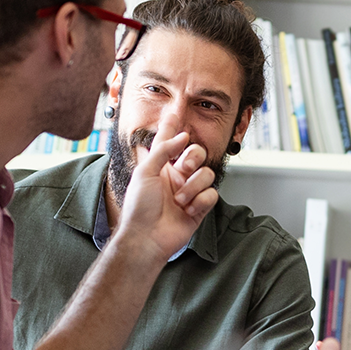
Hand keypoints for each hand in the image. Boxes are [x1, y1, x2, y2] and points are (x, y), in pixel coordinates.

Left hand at [115, 113, 218, 262]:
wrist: (146, 237)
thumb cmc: (139, 207)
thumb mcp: (145, 172)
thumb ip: (162, 150)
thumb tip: (182, 136)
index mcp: (161, 166)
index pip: (169, 141)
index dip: (173, 127)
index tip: (176, 112)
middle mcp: (177, 176)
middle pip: (197, 153)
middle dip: (193, 158)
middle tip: (183, 168)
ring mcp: (189, 191)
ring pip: (207, 175)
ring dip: (193, 187)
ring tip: (179, 201)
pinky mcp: (199, 207)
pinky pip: (212, 195)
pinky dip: (200, 202)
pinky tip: (188, 210)